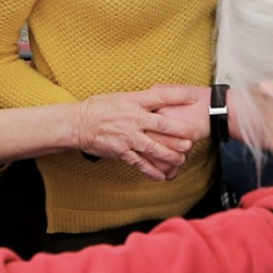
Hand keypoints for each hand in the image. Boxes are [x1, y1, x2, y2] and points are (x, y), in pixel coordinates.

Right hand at [73, 84, 208, 178]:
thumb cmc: (98, 108)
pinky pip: (140, 163)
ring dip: (171, 154)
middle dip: (182, 131)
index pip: (161, 96)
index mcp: (134, 102)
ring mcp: (128, 137)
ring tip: (183, 158)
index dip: (179, 97)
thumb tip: (158, 98)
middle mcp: (133, 119)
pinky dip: (152, 171)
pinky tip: (163, 176)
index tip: (193, 97)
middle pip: (163, 126)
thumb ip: (140, 100)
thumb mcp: (120, 97)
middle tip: (195, 135)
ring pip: (155, 148)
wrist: (77, 124)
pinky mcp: (121, 152)